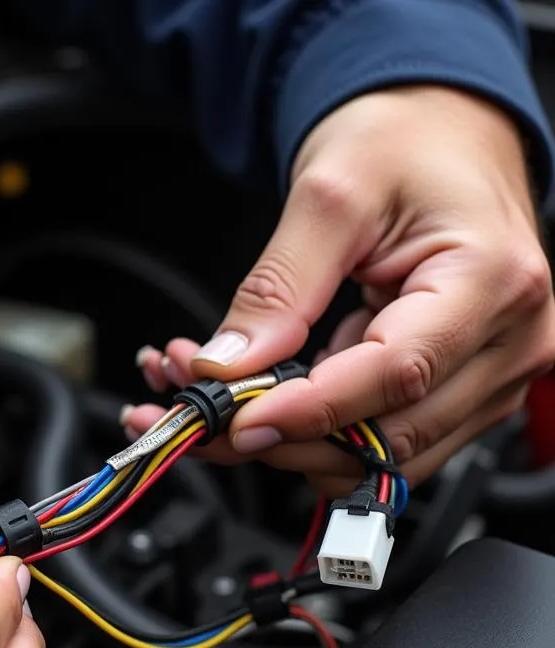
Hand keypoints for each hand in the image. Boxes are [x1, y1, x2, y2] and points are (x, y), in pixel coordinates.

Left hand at [128, 86, 554, 493]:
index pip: (397, 374)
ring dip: (288, 440)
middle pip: (388, 436)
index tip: (237, 419)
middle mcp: (506, 342)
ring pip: (378, 454)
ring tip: (216, 393)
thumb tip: (228, 367)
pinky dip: (311, 430)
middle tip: (198, 405)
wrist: (443, 135)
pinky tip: (262, 395)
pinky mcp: (457, 393)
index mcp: (491, 281)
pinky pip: (378, 437)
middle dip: (282, 434)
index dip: (311, 410)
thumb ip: (278, 287)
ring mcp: (487, 377)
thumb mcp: (330, 192)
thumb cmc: (406, 143)